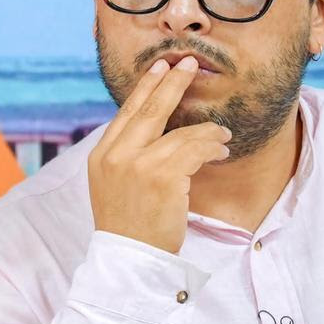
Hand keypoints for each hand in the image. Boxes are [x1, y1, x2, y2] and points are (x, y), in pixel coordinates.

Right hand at [87, 55, 231, 253]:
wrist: (128, 260)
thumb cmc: (128, 226)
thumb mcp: (114, 185)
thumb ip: (126, 156)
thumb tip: (154, 131)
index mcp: (101, 155)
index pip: (126, 112)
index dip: (145, 87)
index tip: (160, 67)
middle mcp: (116, 155)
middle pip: (150, 108)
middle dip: (173, 83)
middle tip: (190, 63)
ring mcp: (138, 164)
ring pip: (180, 132)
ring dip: (207, 130)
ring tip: (222, 134)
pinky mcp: (163, 176)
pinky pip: (196, 149)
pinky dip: (212, 147)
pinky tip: (221, 151)